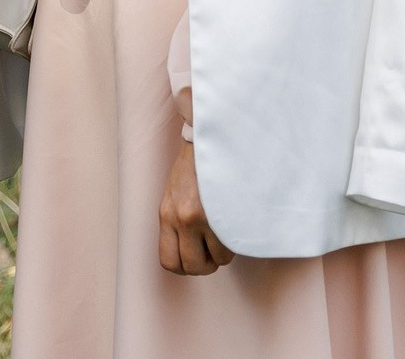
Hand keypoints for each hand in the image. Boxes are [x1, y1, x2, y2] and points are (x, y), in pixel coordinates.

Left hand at [158, 134, 234, 275]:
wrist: (212, 137)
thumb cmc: (195, 167)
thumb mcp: (175, 195)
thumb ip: (178, 223)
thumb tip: (190, 253)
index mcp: (166, 214)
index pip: (169, 262)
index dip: (186, 266)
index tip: (196, 255)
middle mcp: (182, 218)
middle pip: (194, 268)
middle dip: (208, 265)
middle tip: (213, 248)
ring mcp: (204, 216)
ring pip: (220, 259)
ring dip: (225, 250)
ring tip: (225, 228)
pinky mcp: (226, 212)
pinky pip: (235, 245)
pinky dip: (238, 240)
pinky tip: (234, 223)